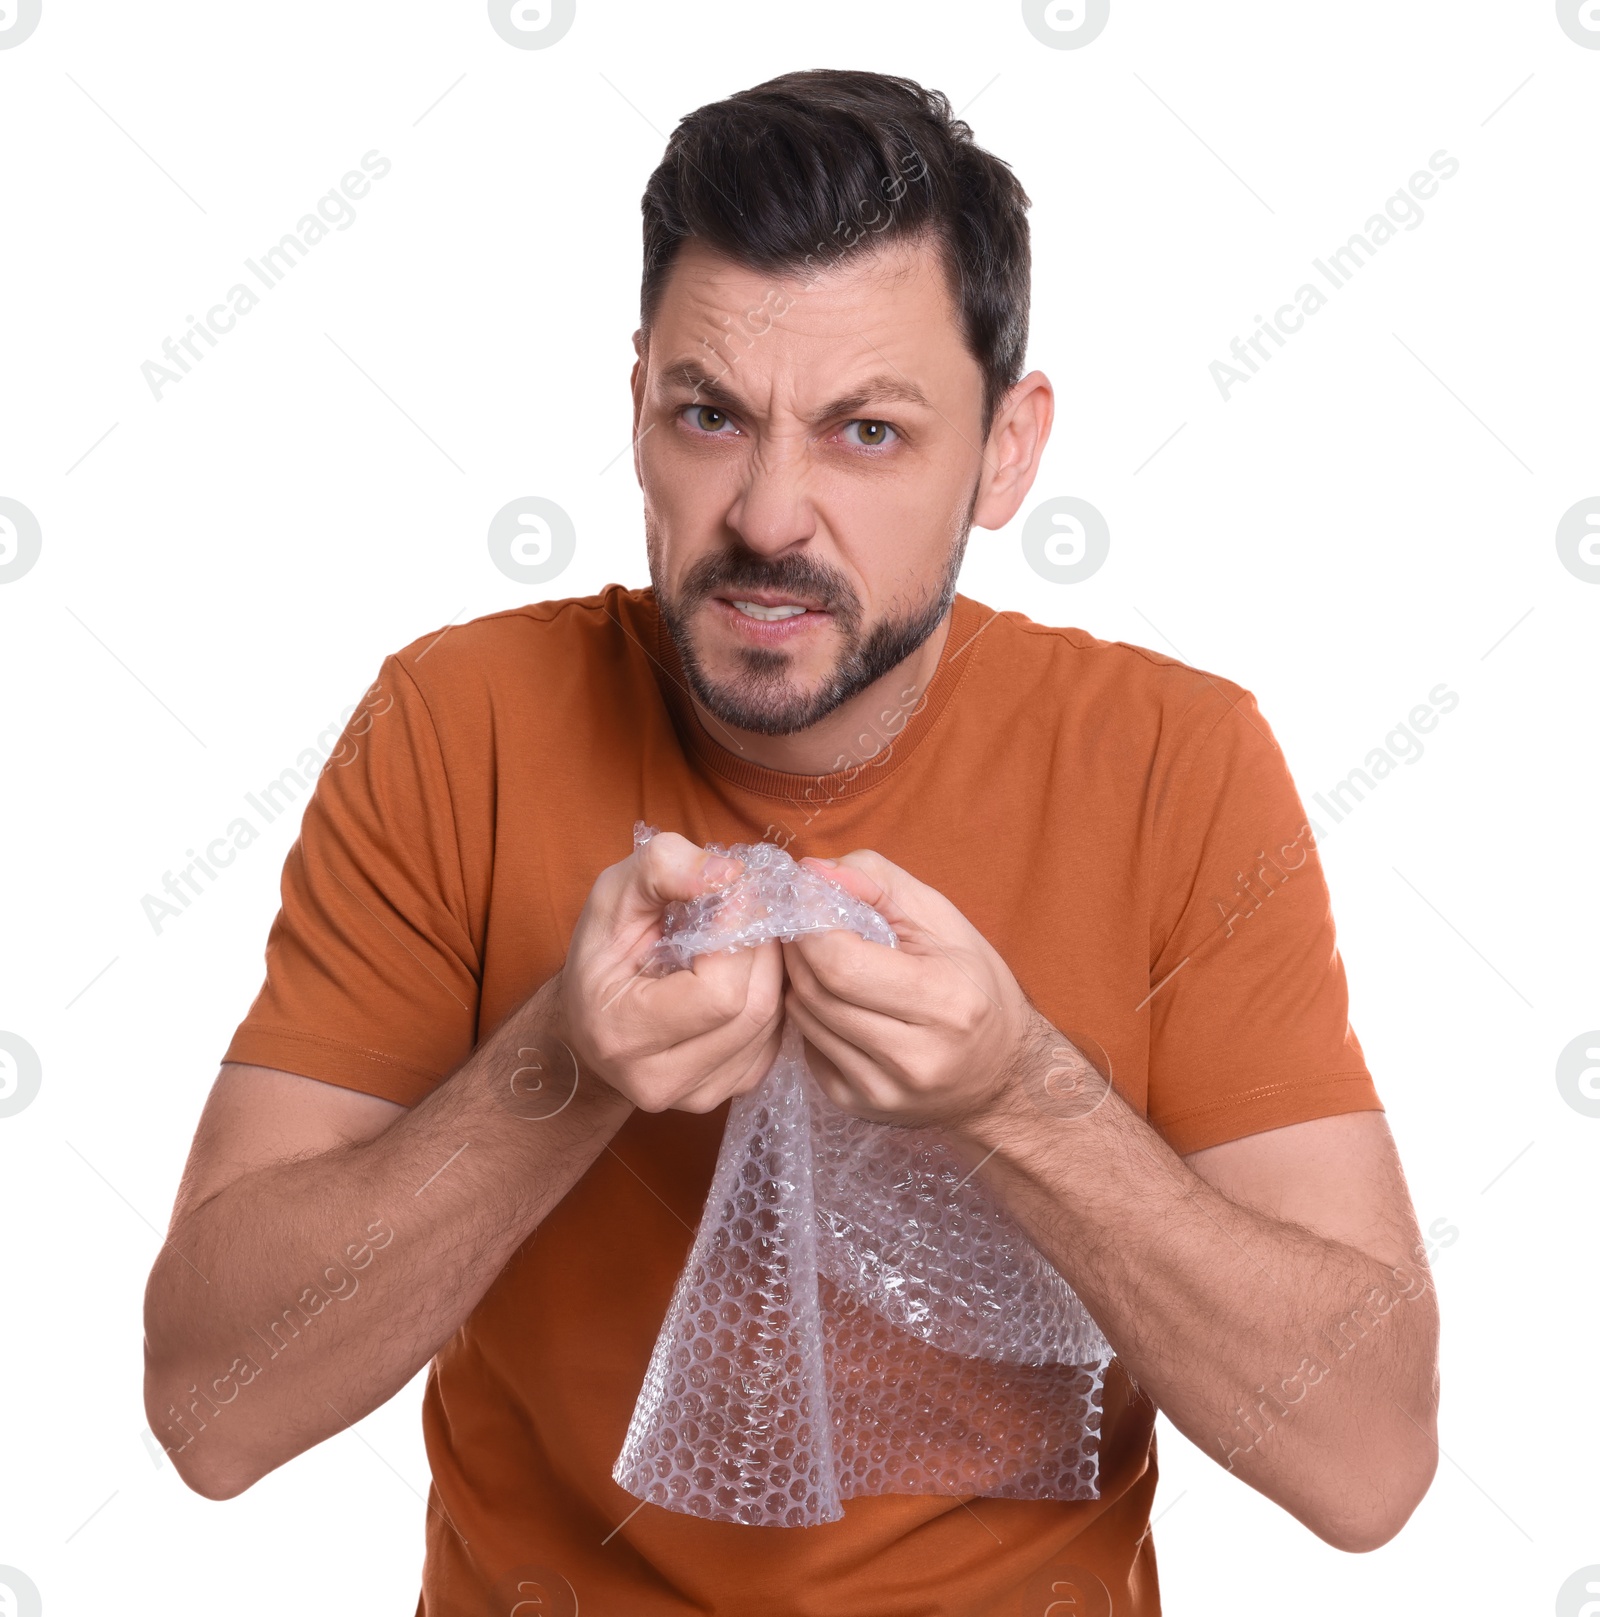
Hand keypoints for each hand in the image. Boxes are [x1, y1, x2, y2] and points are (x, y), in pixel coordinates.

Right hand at [555, 831, 784, 1113]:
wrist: (592, 1018)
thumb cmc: (602, 952)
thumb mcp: (613, 895)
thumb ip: (664, 869)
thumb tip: (730, 874)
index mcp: (623, 1036)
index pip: (718, 992)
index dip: (738, 932)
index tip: (734, 890)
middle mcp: (660, 1080)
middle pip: (755, 1007)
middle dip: (763, 944)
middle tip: (752, 904)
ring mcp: (699, 1094)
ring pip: (772, 1021)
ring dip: (773, 966)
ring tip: (748, 932)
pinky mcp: (730, 1090)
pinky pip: (776, 1036)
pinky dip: (772, 992)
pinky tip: (747, 968)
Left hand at [779, 850, 1035, 1128]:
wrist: (1001, 1073)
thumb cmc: (973, 983)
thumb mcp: (941, 918)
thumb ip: (877, 882)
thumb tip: (811, 873)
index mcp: (945, 1002)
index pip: (841, 963)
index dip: (811, 923)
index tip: (808, 898)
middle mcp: (915, 1058)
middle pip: (815, 990)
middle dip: (799, 947)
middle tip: (805, 922)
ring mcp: (883, 1089)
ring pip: (803, 1018)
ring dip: (800, 978)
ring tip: (822, 957)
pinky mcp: (857, 1105)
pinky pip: (807, 1046)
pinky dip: (811, 1014)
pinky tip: (835, 1000)